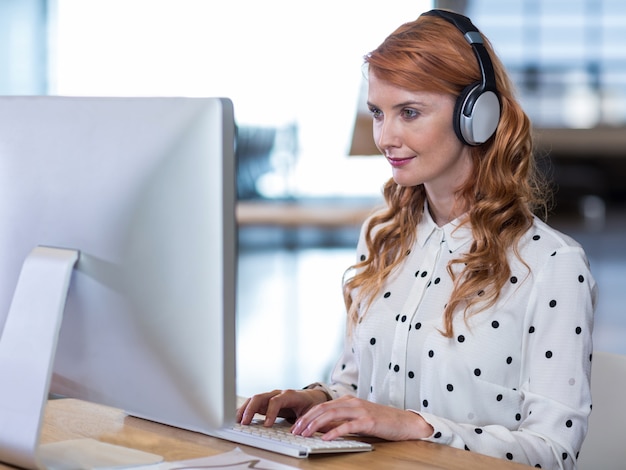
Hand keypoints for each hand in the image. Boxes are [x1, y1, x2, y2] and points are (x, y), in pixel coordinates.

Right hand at [236, 389, 328, 426]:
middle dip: (251, 409)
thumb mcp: (312, 411)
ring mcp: (270, 396)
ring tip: (236, 421)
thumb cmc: (311, 404)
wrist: (311, 397)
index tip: (267, 425)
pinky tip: (238, 418)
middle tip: (244, 423)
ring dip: (244, 409)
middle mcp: (277, 393)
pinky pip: (253, 404)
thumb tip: (300, 430)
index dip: (270, 412)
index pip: (276, 401)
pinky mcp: (266, 402)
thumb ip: (306, 420)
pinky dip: (245, 410)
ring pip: (254, 399)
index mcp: (290, 395)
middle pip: (260, 397)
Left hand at [291, 395, 433, 440]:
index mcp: (348, 400)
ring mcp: (360, 410)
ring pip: (331, 415)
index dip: (307, 415)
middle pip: (323, 408)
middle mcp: (352, 402)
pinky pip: (347, 426)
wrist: (404, 422)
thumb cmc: (381, 421)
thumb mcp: (357, 418)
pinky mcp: (367, 421)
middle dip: (306, 419)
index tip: (296, 425)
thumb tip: (321, 428)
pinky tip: (324, 438)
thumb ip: (341, 420)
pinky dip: (334, 432)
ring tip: (305, 434)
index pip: (322, 406)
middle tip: (295, 430)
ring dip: (315, 425)